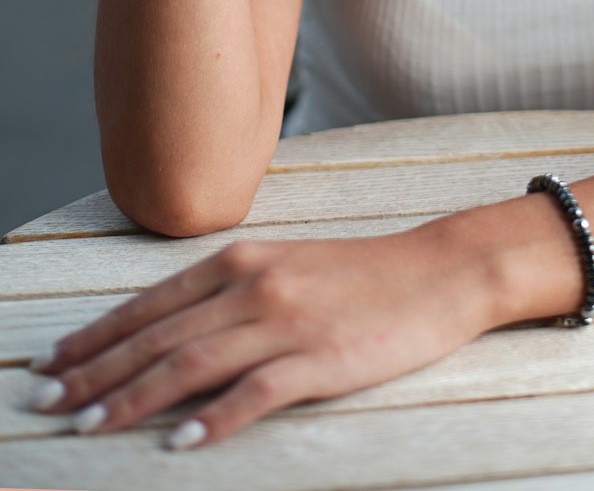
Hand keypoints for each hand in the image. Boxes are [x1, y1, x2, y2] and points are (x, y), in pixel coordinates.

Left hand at [29, 226, 492, 449]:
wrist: (437, 271)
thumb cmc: (360, 274)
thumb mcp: (286, 266)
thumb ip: (229, 291)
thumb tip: (167, 329)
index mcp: (242, 260)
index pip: (151, 305)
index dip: (95, 336)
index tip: (49, 362)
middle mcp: (254, 285)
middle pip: (158, 337)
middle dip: (94, 372)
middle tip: (44, 403)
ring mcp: (286, 322)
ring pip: (191, 365)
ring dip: (132, 399)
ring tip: (87, 427)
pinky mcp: (320, 359)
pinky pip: (254, 393)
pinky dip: (213, 420)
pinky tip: (179, 445)